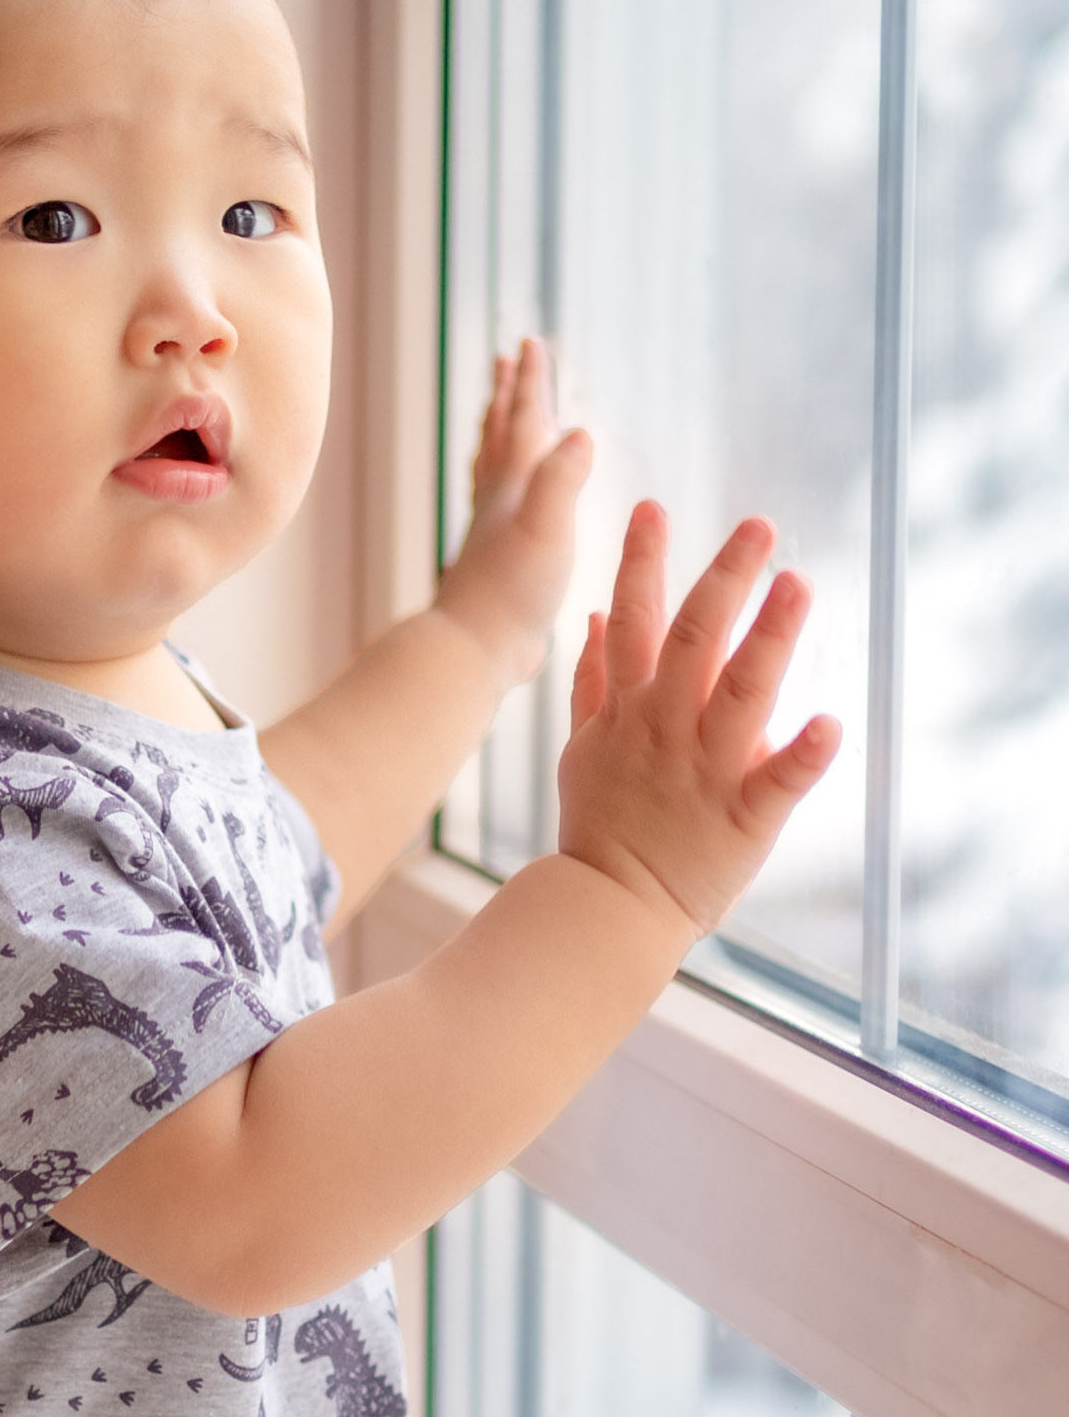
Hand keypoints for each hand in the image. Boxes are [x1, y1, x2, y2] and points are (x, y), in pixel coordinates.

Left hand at [435, 337, 593, 690]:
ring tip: (499, 417)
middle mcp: (500, 501)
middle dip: (509, 396)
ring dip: (500, 434)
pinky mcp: (498, 560)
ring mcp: (495, 530)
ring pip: (495, 467)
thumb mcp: (548, 526)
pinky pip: (501, 506)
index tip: (528, 343)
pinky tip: (511, 497)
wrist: (476, 646)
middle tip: (505, 360)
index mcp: (516, 485)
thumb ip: (563, 478)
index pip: (525, 420)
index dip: (530, 382)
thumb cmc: (513, 589)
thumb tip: (580, 432)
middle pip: (503, 434)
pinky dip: (505, 486)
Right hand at [559, 502, 839, 937]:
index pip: (635, 621)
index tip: (655, 509)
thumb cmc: (600, 823)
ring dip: (771, 638)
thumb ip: (592, 678)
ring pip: (742, 694)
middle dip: (727, 579)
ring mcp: (707, 771)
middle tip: (760, 527)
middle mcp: (668, 728)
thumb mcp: (583, 744)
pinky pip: (779, 783)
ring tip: (799, 584)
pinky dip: (805, 754)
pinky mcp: (744, 818)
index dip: (642, 563)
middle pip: (696, 640)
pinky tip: (832, 723)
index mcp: (632, 709)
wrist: (607, 907)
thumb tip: (594, 615)